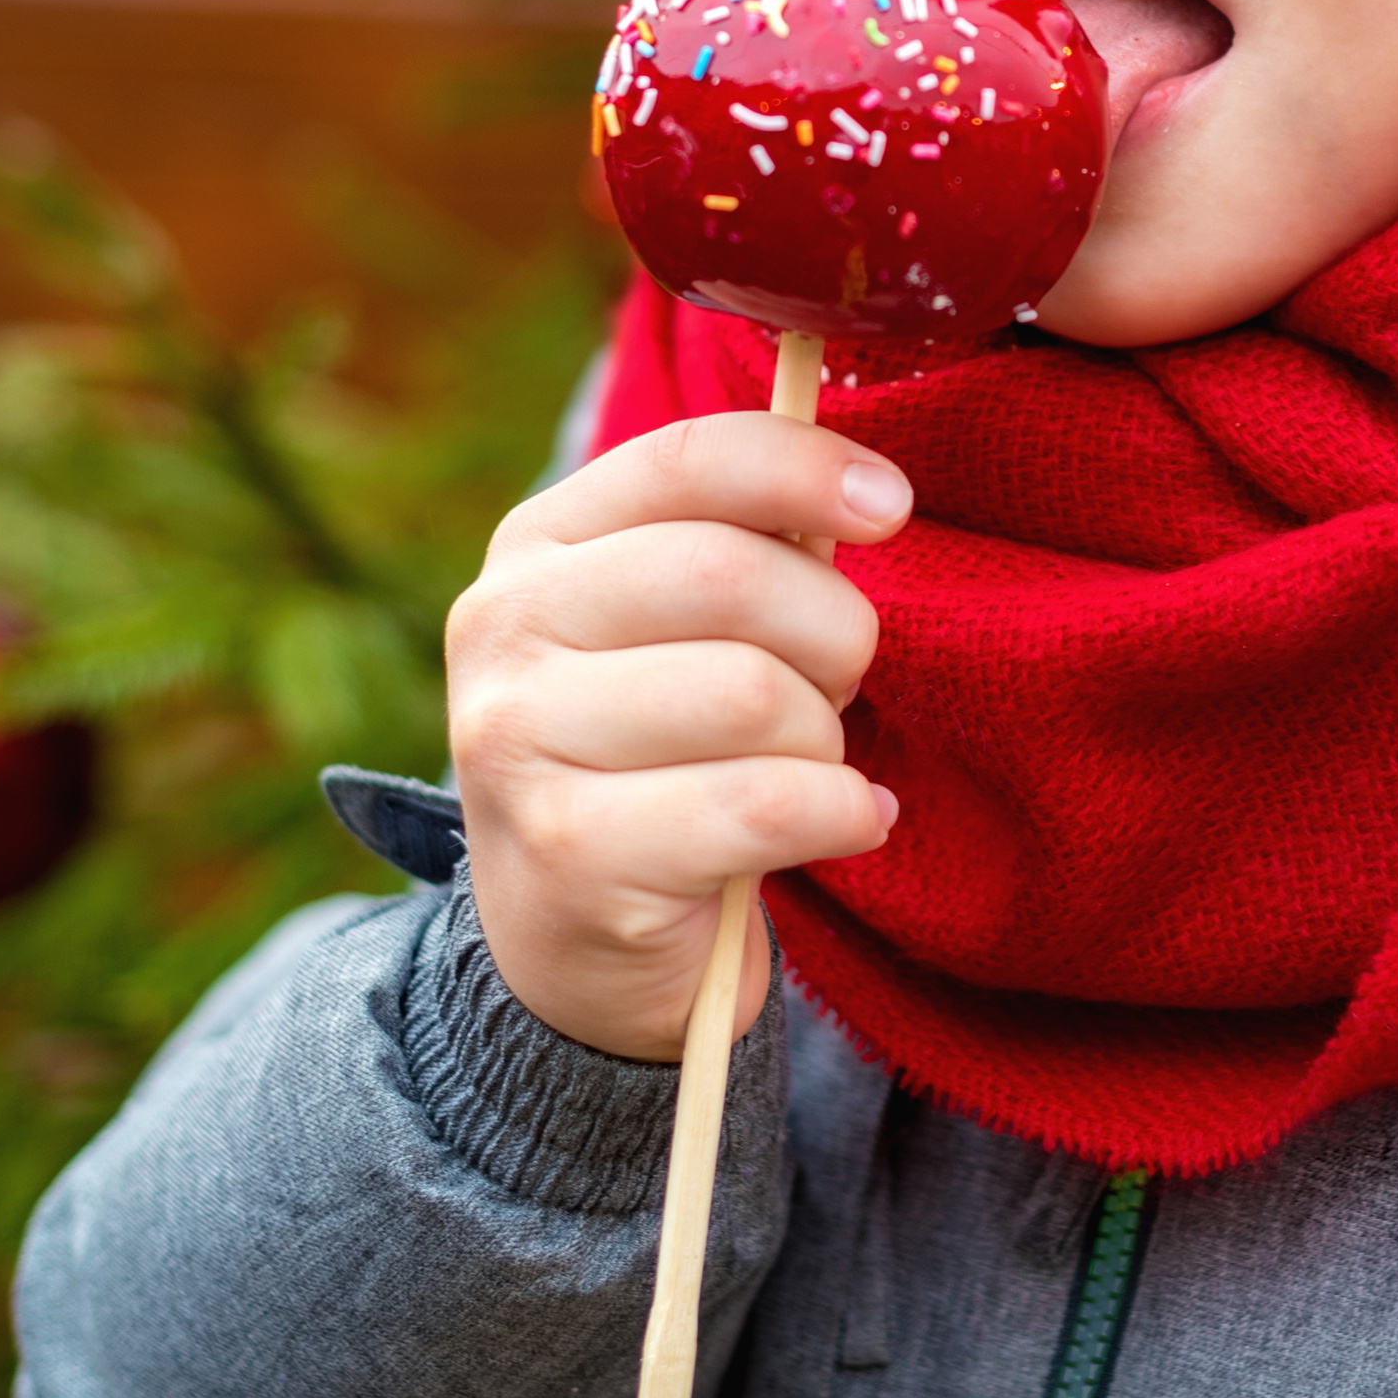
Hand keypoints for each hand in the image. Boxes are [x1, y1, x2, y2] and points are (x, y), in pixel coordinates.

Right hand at [445, 411, 911, 1058]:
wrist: (576, 937)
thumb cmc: (662, 752)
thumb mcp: (676, 629)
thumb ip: (746, 546)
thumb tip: (866, 494)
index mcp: (535, 546)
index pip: (687, 460)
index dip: (806, 468)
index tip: (892, 506)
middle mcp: (505, 629)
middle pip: (732, 577)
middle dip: (831, 632)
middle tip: (838, 684)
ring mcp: (521, 744)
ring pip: (755, 696)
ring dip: (826, 738)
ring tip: (813, 766)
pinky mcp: (571, 853)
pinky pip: (767, 805)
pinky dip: (842, 811)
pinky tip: (849, 820)